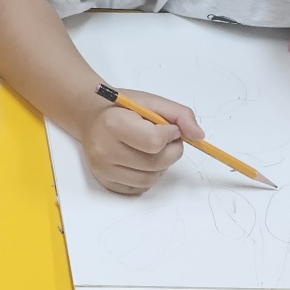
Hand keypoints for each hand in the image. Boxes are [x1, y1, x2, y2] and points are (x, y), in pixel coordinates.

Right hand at [81, 90, 202, 195]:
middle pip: (156, 163)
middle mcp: (104, 150)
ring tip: (153, 149)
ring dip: (162, 166)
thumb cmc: (121, 109)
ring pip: (151, 179)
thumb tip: (199, 136)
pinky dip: (148, 176)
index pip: (154, 141)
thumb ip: (179, 114)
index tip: (169, 127)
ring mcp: (103, 169)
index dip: (170, 134)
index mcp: (113, 124)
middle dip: (171, 151)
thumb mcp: (150, 102)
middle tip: (167, 139)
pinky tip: (141, 160)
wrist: (90, 117)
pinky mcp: (105, 182)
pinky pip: (140, 188)